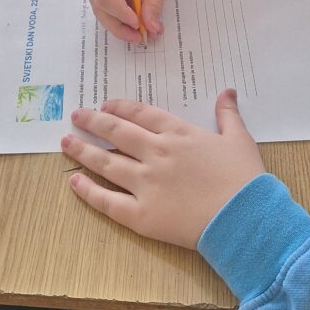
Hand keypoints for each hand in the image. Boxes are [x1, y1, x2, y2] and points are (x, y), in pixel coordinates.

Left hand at [63, 90, 264, 248]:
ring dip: (83, 151)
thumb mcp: (239, 139)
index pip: (140, 114)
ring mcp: (146, 184)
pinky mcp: (141, 215)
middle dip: (93, 122)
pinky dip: (88, 191)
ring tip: (65, 142)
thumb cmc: (244, 177)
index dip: (120, 108)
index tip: (104, 105)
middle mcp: (156, 153)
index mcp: (178, 133)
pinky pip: (108, 201)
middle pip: (117, 133)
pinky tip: (74, 181)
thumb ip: (228, 114)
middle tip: (76, 116)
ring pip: (107, 163)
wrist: (244, 218)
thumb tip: (226, 91)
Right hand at [83, 0, 177, 43]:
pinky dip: (123, 11)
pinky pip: (108, 0)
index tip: (140, 25)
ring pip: (102, 6)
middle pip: (100, 4)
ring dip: (121, 20)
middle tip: (141, 38)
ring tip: (142, 31)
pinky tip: (138, 17)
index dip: (121, 14)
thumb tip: (152, 27)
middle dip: (120, 24)